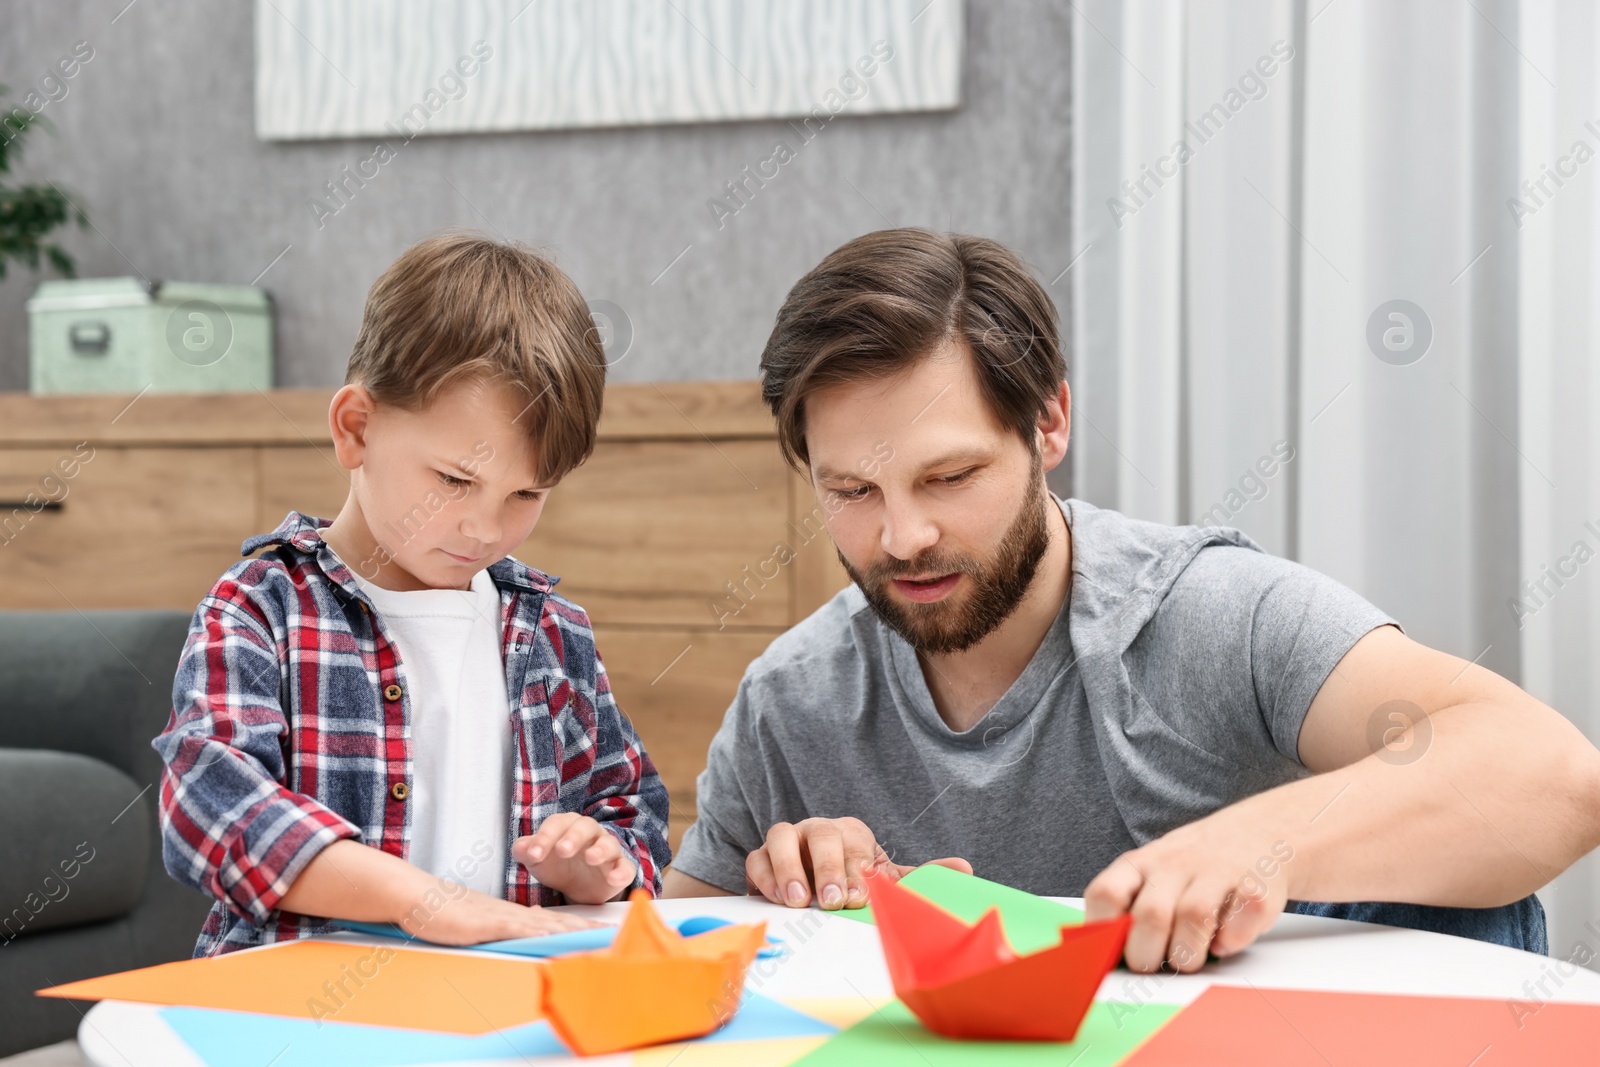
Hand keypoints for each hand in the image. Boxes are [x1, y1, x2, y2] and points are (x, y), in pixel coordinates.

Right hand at [399, 879, 599, 944]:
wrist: (420, 897)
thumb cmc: (446, 911)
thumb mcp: (485, 917)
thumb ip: (513, 919)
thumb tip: (538, 919)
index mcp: (514, 914)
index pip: (554, 921)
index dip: (579, 926)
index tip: (601, 931)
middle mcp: (513, 914)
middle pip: (557, 921)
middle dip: (585, 928)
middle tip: (612, 932)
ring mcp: (501, 917)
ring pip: (544, 923)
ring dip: (571, 930)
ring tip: (595, 934)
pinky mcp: (487, 922)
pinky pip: (517, 927)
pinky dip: (537, 933)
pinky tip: (553, 935)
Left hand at [514, 813, 639, 904]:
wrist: (579, 886)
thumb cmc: (558, 865)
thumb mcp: (539, 860)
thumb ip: (527, 852)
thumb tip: (520, 848)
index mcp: (567, 826)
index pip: (556, 824)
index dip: (545, 838)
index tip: (534, 855)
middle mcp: (590, 833)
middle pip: (585, 827)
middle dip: (574, 837)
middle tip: (562, 850)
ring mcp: (607, 849)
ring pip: (608, 844)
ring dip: (600, 850)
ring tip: (591, 858)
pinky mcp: (620, 868)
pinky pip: (626, 867)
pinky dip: (622, 872)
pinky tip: (613, 878)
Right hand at [745, 817, 973, 909]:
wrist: (812, 889)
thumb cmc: (853, 881)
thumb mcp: (885, 880)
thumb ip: (918, 876)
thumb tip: (965, 868)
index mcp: (851, 832)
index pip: (853, 844)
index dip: (856, 870)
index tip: (860, 899)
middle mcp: (818, 830)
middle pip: (820, 834)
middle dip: (827, 867)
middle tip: (834, 902)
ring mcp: (787, 841)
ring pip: (781, 835)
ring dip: (789, 868)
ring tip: (799, 901)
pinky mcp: (760, 859)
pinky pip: (756, 859)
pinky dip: (765, 877)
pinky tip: (778, 900)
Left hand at [1083, 813, 1293, 973]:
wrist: (1259, 831)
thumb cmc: (1192, 866)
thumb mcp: (1152, 871)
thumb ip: (1126, 905)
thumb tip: (1098, 953)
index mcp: (1142, 862)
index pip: (1106, 893)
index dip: (1102, 931)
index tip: (1110, 952)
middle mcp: (1177, 863)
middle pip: (1150, 915)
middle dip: (1146, 955)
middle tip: (1152, 964)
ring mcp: (1218, 872)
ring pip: (1193, 920)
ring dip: (1186, 955)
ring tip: (1187, 958)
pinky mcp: (1256, 889)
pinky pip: (1237, 928)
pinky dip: (1228, 944)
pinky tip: (1223, 940)